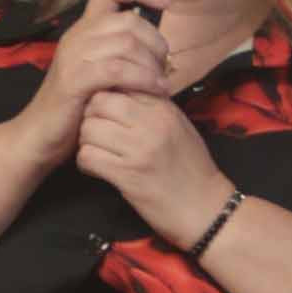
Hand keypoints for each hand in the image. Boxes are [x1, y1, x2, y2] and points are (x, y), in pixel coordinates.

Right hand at [13, 0, 173, 163]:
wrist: (38, 136)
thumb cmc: (74, 108)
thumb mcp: (98, 72)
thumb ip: (120, 54)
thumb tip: (158, 46)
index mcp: (84, 29)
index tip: (165, 2)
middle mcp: (78, 36)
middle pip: (128, 20)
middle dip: (155, 42)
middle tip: (165, 66)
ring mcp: (74, 57)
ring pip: (126, 43)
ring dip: (152, 64)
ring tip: (161, 84)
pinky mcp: (74, 80)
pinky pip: (118, 69)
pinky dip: (142, 79)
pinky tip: (154, 91)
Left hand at [77, 91, 231, 244]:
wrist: (205, 207)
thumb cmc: (192, 168)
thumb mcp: (179, 126)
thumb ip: (153, 107)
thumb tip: (123, 91)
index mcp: (163, 108)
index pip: (120, 84)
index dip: (106, 98)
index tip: (107, 115)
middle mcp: (151, 123)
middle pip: (98, 103)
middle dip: (90, 117)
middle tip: (96, 133)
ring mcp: (138, 149)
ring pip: (88, 129)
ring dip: (86, 141)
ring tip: (96, 151)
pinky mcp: (127, 174)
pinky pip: (88, 157)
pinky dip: (86, 163)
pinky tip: (96, 169)